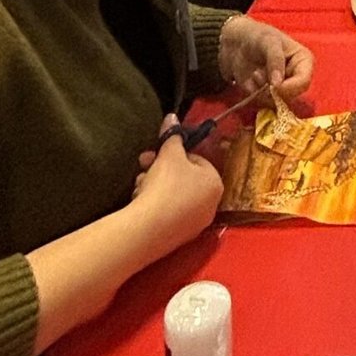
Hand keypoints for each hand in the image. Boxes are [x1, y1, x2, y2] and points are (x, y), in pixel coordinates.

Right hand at [131, 121, 223, 257]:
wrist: (148, 228)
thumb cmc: (165, 185)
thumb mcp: (169, 154)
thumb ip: (172, 135)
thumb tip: (172, 116)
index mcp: (215, 184)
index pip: (197, 160)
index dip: (175, 154)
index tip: (157, 153)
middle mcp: (211, 205)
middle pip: (184, 179)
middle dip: (161, 169)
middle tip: (144, 165)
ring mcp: (195, 224)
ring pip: (173, 196)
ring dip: (155, 186)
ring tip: (140, 185)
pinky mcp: (178, 239)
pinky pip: (167, 214)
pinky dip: (155, 205)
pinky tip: (140, 202)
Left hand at [218, 15, 314, 102]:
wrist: (238, 43)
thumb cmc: (258, 37)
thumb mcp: (269, 42)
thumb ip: (275, 60)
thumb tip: (278, 84)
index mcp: (303, 61)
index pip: (304, 81)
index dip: (291, 87)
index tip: (274, 86)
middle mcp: (296, 77)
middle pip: (291, 95)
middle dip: (273, 89)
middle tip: (258, 74)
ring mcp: (282, 88)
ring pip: (277, 101)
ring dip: (262, 90)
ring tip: (255, 73)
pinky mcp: (268, 95)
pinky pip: (264, 103)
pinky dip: (255, 93)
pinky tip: (252, 79)